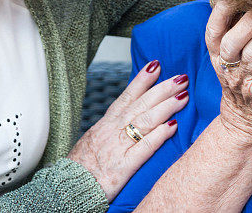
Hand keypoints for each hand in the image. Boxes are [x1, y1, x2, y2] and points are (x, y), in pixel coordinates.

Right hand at [68, 60, 187, 200]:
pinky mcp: (123, 166)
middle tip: (181, 76)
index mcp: (106, 123)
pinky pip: (145, 147)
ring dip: (166, 106)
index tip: (156, 65)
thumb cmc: (81, 166)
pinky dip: (160, 135)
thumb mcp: (95, 140)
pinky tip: (174, 126)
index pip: (127, 96)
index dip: (143, 80)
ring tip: (183, 96)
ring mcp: (119, 146)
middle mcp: (113, 130)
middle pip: (141, 104)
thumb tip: (127, 120)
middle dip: (162, 88)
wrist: (67, 187)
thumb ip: (111, 130)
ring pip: (145, 120)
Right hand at [205, 0, 251, 143]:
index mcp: (216, 53)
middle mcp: (225, 67)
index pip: (213, 30)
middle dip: (251, 19)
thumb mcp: (232, 52)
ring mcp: (241, 82)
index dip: (222, 10)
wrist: (246, 119)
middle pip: (232, 41)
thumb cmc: (244, 74)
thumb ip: (236, 25)